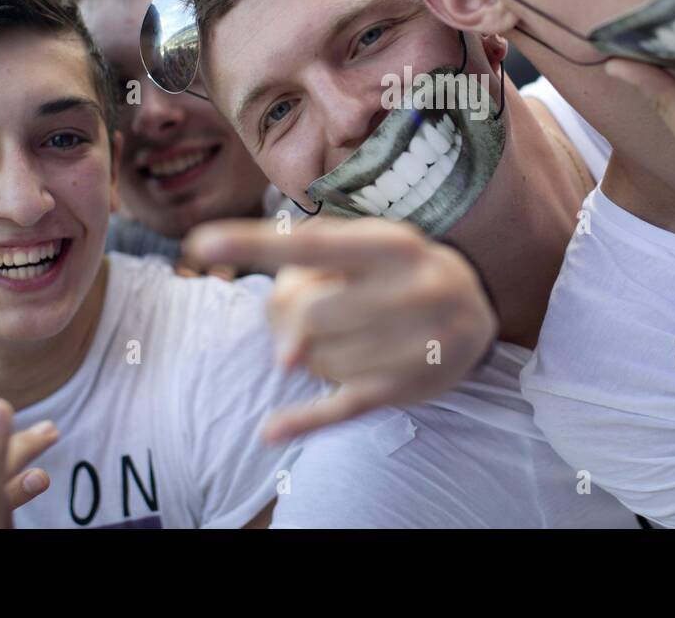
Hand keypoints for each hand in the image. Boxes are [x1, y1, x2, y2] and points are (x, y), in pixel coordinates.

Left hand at [182, 218, 496, 440]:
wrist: (474, 312)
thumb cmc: (399, 269)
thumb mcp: (368, 244)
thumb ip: (312, 263)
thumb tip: (285, 338)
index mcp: (391, 244)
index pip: (313, 244)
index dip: (253, 243)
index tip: (200, 243)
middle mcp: (408, 289)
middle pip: (307, 314)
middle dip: (295, 318)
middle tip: (319, 311)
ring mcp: (410, 343)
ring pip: (317, 359)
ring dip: (313, 352)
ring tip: (348, 335)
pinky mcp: (405, 387)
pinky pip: (342, 406)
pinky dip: (304, 419)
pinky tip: (271, 431)